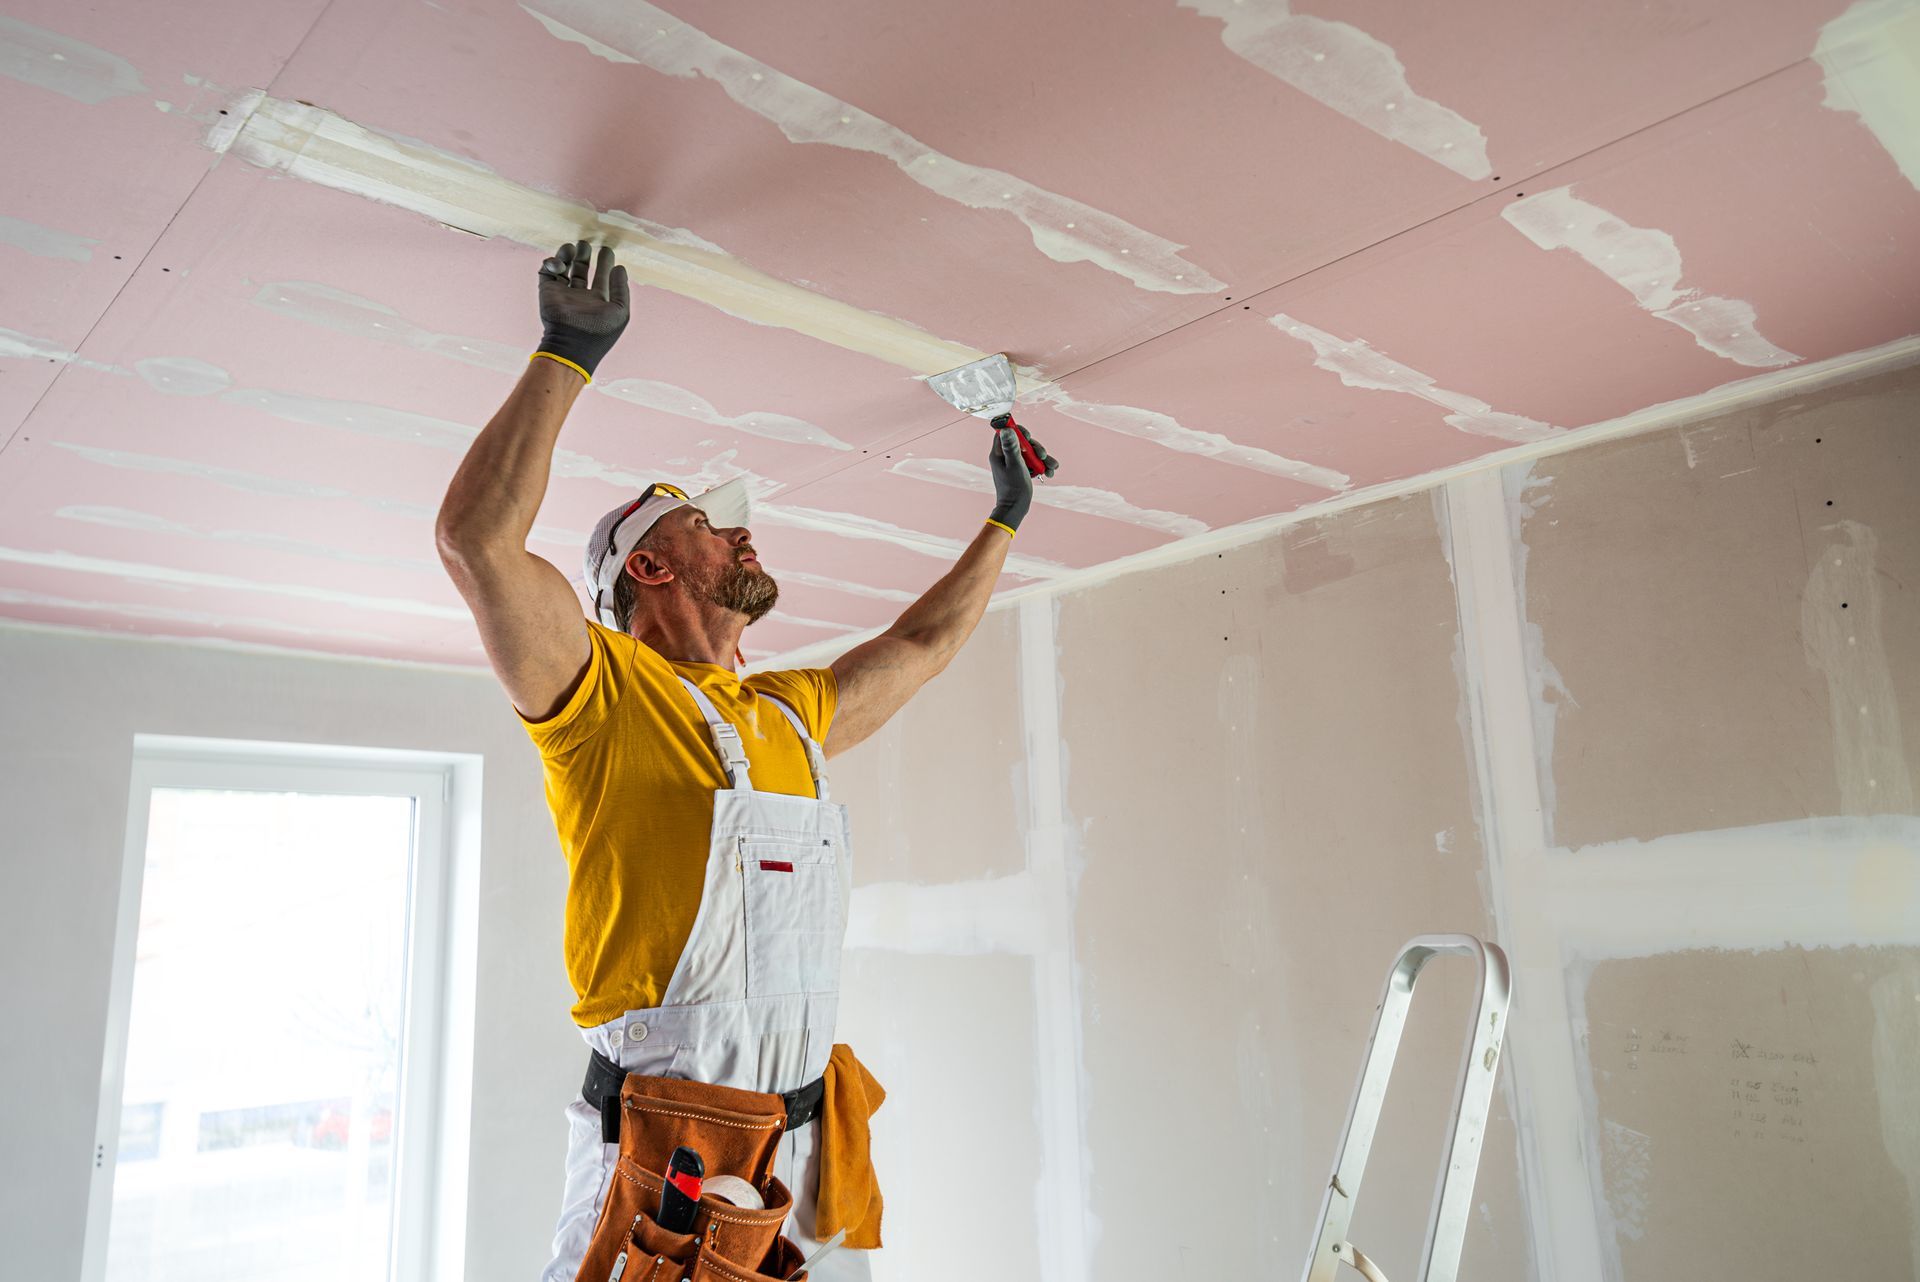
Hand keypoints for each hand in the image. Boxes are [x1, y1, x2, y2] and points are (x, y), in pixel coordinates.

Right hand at [535, 241, 629, 378]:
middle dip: (584, 256)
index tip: (607, 250)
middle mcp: (580, 297)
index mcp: (597, 302)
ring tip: (574, 247)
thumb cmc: (599, 331)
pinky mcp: (547, 292)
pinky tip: (561, 263)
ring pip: (564, 268)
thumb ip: (621, 289)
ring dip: (568, 255)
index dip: (604, 263)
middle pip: (581, 270)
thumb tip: (620, 268)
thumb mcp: (620, 311)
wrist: (571, 344)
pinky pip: (547, 272)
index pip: (601, 278)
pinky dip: (552, 263)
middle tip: (587, 243)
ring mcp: (563, 294)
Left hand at [987, 422, 1056, 531]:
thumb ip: (1011, 447)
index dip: (1018, 431)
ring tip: (1052, 467)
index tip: (1028, 437)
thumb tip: (1006, 429)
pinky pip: (1032, 463)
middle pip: (1022, 442)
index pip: (1006, 432)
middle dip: (1036, 448)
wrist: (1015, 509)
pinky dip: (1042, 466)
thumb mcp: (1015, 465)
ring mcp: (1014, 464)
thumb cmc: (1013, 488)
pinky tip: (1049, 473)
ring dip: (1043, 459)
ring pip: (1030, 453)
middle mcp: (1005, 456)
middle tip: (1042, 456)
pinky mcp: (1021, 471)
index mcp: (999, 453)